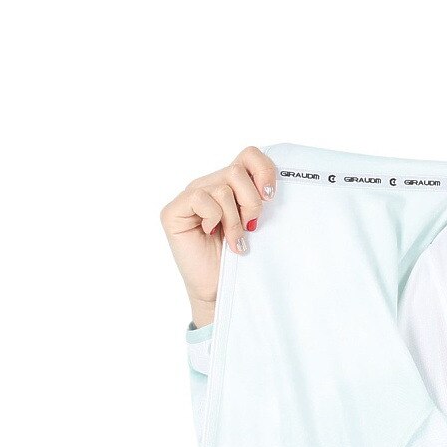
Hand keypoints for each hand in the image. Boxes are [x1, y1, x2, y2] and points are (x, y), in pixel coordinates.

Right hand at [160, 145, 276, 326]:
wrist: (220, 291)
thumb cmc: (239, 261)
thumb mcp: (257, 226)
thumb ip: (260, 200)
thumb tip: (273, 187)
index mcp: (230, 184)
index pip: (249, 155)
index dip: (264, 170)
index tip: (271, 197)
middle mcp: (209, 185)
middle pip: (237, 170)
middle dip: (252, 202)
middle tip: (251, 227)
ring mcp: (190, 196)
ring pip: (223, 188)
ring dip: (234, 219)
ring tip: (235, 240)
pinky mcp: (174, 211)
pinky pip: (201, 198)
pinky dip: (214, 218)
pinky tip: (213, 234)